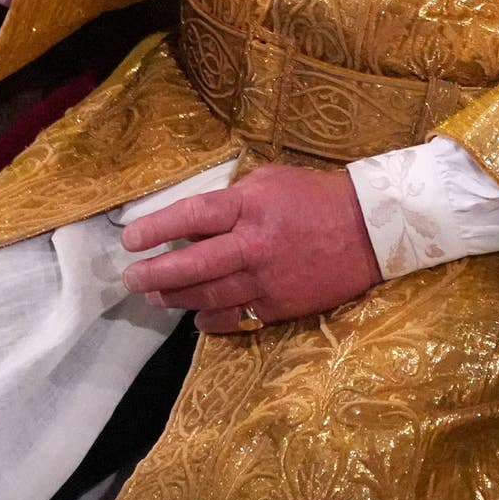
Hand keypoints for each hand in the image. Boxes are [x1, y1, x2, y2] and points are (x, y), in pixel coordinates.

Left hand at [120, 164, 381, 332]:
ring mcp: (267, 280)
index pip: (193, 216)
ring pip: (208, 295)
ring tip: (153, 297)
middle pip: (193, 264)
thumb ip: (232, 199)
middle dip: (155, 273)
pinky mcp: (279, 306)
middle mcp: (254, 245)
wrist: (369, 231)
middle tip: (130, 279)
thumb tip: (194, 220)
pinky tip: (195, 316)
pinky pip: (235, 317)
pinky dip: (210, 319)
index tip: (129, 239)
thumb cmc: (316, 197)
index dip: (157, 228)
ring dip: (174, 298)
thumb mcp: (270, 181)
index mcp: (250, 206)